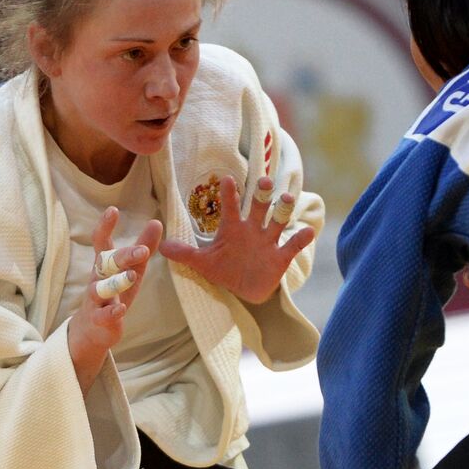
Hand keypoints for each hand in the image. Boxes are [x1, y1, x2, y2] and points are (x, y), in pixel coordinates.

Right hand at [67, 207, 162, 391]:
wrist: (93, 329)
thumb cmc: (114, 292)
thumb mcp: (131, 269)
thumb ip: (143, 248)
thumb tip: (156, 222)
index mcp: (105, 265)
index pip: (101, 242)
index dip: (105, 226)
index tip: (113, 209)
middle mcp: (98, 279)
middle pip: (106, 263)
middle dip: (123, 256)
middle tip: (142, 250)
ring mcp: (96, 300)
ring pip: (101, 289)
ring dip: (117, 283)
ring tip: (130, 276)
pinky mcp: (99, 319)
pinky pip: (103, 315)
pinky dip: (112, 312)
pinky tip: (120, 310)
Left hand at [159, 175, 313, 303]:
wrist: (246, 289)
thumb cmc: (224, 269)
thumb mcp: (203, 263)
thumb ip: (184, 254)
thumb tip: (160, 247)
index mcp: (233, 228)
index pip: (230, 206)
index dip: (229, 193)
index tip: (227, 179)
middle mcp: (252, 229)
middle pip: (258, 206)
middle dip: (261, 194)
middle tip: (263, 181)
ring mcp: (268, 241)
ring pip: (278, 219)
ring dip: (283, 209)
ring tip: (287, 198)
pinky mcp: (281, 256)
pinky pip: (292, 244)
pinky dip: (300, 238)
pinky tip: (308, 231)